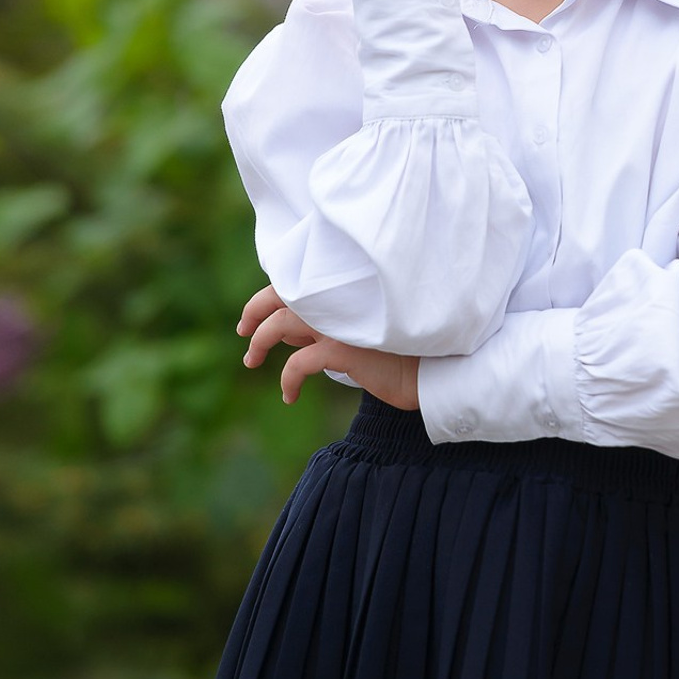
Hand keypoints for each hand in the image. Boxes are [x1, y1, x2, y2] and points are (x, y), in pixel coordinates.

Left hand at [237, 284, 421, 409]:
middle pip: (279, 296)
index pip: (296, 283)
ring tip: (251, 361)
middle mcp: (338, 301)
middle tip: (243, 331)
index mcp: (344, 291)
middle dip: (253, 312)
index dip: (270, 296)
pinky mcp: (342, 350)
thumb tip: (289, 331)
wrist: (435, 368)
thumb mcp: (359, 331)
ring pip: (279, 325)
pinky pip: (297, 364)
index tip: (255, 314)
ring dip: (258, 343)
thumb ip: (327, 323)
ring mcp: (339, 324)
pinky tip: (289, 396)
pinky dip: (287, 380)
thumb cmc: (401, 352)